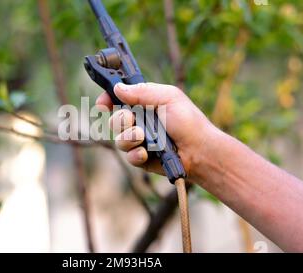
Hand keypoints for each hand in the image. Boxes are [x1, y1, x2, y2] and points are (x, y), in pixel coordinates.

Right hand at [96, 82, 215, 177]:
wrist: (199, 150)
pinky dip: (136, 153)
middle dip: (120, 120)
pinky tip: (147, 153)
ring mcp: (139, 140)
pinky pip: (128, 155)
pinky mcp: (142, 158)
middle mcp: (140, 121)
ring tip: (143, 138)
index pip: (119, 99)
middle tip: (132, 120)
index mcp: (145, 103)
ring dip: (129, 137)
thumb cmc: (189, 122)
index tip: (103, 103)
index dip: (108, 99)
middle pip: (115, 120)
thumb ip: (142, 92)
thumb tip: (118, 88)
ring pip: (119, 139)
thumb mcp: (168, 98)